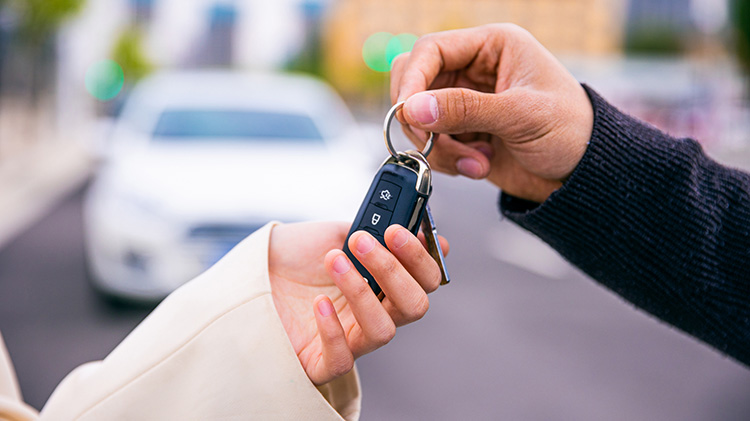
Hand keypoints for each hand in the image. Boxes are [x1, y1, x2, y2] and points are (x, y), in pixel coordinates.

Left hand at [268, 222, 448, 385]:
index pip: (424, 279)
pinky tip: (319, 302)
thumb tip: (422, 228)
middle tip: (363, 241)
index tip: (399, 231)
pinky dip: (333, 330)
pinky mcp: (321, 362)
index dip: (420, 257)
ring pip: (383, 331)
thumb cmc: (292, 255)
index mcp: (383, 283)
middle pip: (414, 307)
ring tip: (334, 261)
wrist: (248, 269)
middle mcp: (373, 312)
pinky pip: (343, 359)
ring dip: (361, 292)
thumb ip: (376, 230)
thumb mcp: (336, 232)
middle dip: (394, 271)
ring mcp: (350, 338)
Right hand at [391, 24, 593, 202]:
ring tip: (475, 162)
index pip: (431, 50)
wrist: (583, 175)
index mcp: (492, 46)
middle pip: (415, 83)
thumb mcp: (521, 115)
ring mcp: (465, 103)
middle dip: (420, 118)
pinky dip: (446, 160)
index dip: (412, 80)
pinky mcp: (462, 133)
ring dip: (438, 147)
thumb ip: (466, 109)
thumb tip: (412, 108)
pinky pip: (431, 144)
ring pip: (419, 118)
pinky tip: (478, 165)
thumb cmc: (571, 131)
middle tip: (432, 144)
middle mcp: (473, 70)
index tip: (406, 112)